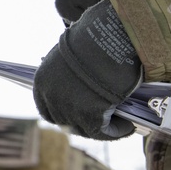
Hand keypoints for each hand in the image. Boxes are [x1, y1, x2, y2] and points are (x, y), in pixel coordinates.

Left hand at [34, 0, 141, 139]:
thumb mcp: (72, 55)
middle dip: (82, 123)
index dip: (61, 113)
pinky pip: (102, 132)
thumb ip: (70, 73)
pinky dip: (117, 131)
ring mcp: (68, 107)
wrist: (110, 37)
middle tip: (101, 122)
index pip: (45, 107)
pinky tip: (128, 126)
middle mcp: (50, 96)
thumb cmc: (96, 39)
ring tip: (120, 124)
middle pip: (63, 121)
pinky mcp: (89, 116)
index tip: (77, 114)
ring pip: (84, 128)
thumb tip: (81, 85)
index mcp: (41, 80)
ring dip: (102, 128)